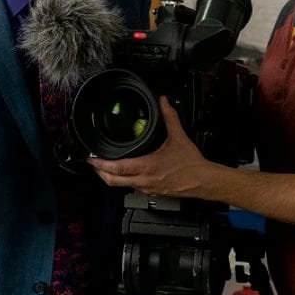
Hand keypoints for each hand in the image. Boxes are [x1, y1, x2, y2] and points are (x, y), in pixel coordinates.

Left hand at [88, 97, 212, 196]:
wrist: (203, 181)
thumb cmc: (191, 164)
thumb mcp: (179, 137)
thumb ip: (169, 117)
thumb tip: (164, 102)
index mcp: (147, 167)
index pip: (117, 168)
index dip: (101, 164)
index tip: (91, 158)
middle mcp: (144, 181)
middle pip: (113, 181)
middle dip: (99, 172)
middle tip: (92, 163)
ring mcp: (146, 188)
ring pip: (120, 186)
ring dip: (110, 177)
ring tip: (103, 166)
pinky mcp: (151, 192)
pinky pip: (131, 187)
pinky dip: (122, 180)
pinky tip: (123, 172)